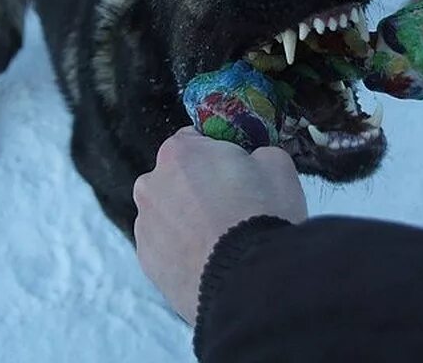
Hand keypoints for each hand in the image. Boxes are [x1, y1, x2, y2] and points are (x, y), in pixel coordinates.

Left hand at [133, 127, 306, 323]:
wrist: (250, 282)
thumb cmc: (263, 216)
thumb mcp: (277, 164)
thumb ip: (256, 152)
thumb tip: (253, 160)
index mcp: (178, 152)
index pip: (194, 140)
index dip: (219, 154)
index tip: (237, 171)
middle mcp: (151, 184)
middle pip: (177, 178)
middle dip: (199, 187)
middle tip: (233, 208)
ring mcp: (145, 225)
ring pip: (169, 213)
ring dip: (188, 220)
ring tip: (222, 240)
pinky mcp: (147, 261)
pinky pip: (166, 246)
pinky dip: (183, 250)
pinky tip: (209, 259)